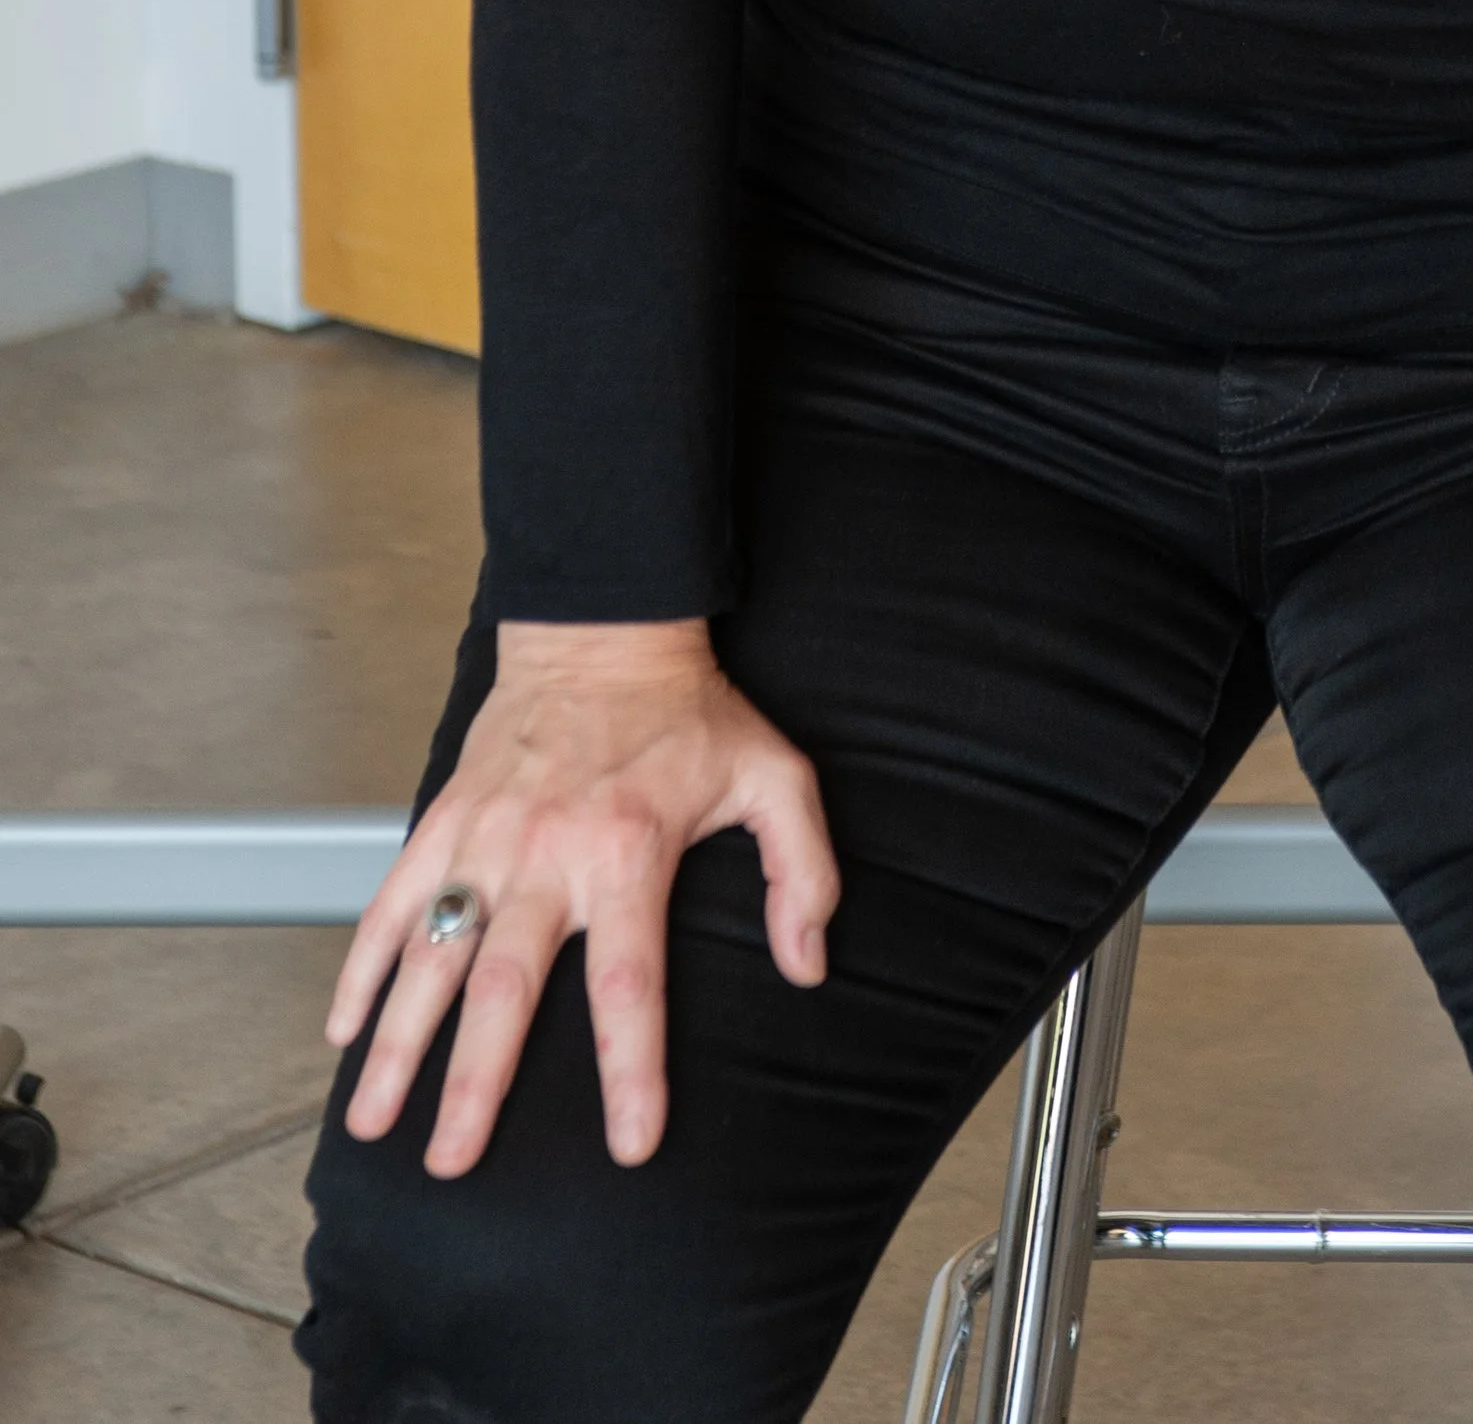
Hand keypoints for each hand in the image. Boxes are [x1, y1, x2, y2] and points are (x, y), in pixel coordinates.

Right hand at [324, 620, 838, 1178]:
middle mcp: (548, 855)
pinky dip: (361, 967)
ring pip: (431, 957)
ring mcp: (485, 840)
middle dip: (475, 1084)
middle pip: (505, 990)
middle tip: (452, 1163)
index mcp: (629, 853)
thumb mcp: (776, 775)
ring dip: (398, 1044)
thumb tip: (807, 964)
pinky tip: (343, 1029)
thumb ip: (804, 869)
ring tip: (373, 1121)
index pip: (630, 983)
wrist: (602, 630)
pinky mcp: (444, 821)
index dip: (633, 1067)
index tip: (631, 1143)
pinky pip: (390, 904)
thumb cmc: (688, 711)